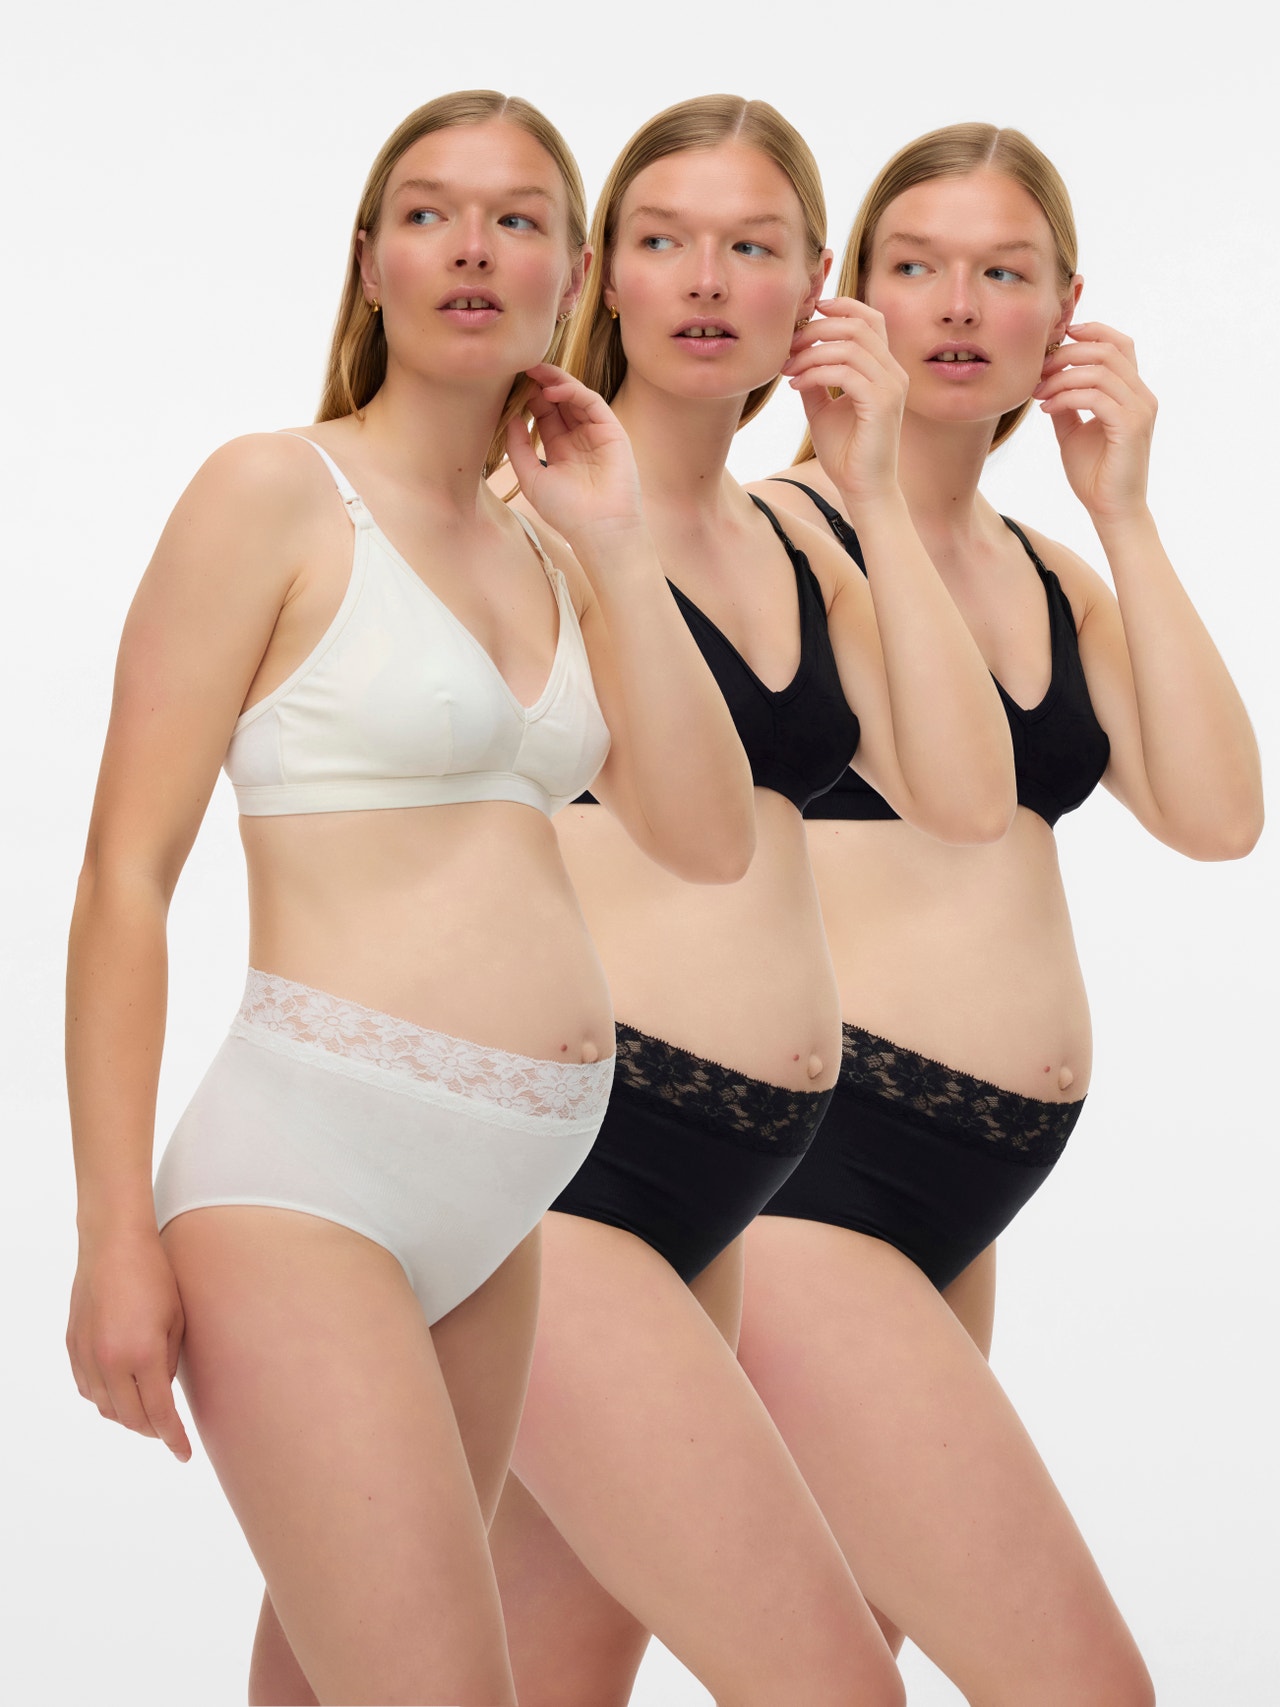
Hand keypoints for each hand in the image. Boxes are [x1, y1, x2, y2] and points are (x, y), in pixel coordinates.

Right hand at [67, 1230, 191, 1460]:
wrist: (113, 1245)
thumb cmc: (155, 1276)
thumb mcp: (177, 1320)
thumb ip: (170, 1364)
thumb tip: (164, 1394)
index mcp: (142, 1354)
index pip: (159, 1413)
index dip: (173, 1438)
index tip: (183, 1454)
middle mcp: (110, 1361)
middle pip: (130, 1417)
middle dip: (152, 1431)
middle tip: (168, 1432)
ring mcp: (87, 1355)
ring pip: (105, 1408)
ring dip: (127, 1417)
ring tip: (146, 1412)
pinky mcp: (73, 1346)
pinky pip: (87, 1388)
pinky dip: (104, 1398)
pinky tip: (119, 1393)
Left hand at [505, 363, 643, 541]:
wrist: (598, 529)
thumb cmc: (566, 511)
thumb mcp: (531, 477)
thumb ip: (518, 447)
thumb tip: (510, 417)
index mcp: (560, 449)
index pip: (544, 414)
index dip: (528, 398)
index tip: (511, 385)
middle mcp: (579, 438)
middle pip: (559, 402)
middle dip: (541, 383)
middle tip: (522, 367)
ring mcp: (597, 433)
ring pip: (576, 397)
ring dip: (556, 382)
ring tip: (535, 371)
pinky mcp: (612, 431)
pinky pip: (592, 403)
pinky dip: (573, 392)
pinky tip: (553, 391)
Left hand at [782, 298, 907, 508]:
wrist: (864, 489)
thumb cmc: (846, 453)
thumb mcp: (822, 408)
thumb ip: (814, 379)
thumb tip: (795, 356)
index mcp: (883, 369)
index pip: (870, 319)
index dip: (842, 306)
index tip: (810, 310)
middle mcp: (892, 372)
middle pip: (857, 326)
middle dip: (817, 329)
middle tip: (789, 344)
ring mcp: (890, 386)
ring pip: (849, 347)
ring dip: (811, 353)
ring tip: (788, 368)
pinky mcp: (881, 403)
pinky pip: (845, 373)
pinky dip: (815, 373)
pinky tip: (796, 385)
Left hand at [1033, 323, 1155, 523]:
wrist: (1111, 510)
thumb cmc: (1095, 474)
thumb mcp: (1072, 430)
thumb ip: (1066, 402)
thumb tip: (1047, 379)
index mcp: (1132, 392)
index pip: (1119, 344)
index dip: (1091, 331)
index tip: (1058, 337)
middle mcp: (1141, 395)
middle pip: (1107, 350)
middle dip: (1067, 353)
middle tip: (1038, 369)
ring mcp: (1139, 409)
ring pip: (1099, 371)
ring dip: (1062, 377)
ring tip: (1038, 392)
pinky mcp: (1130, 426)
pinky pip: (1095, 397)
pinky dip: (1066, 397)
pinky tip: (1046, 408)